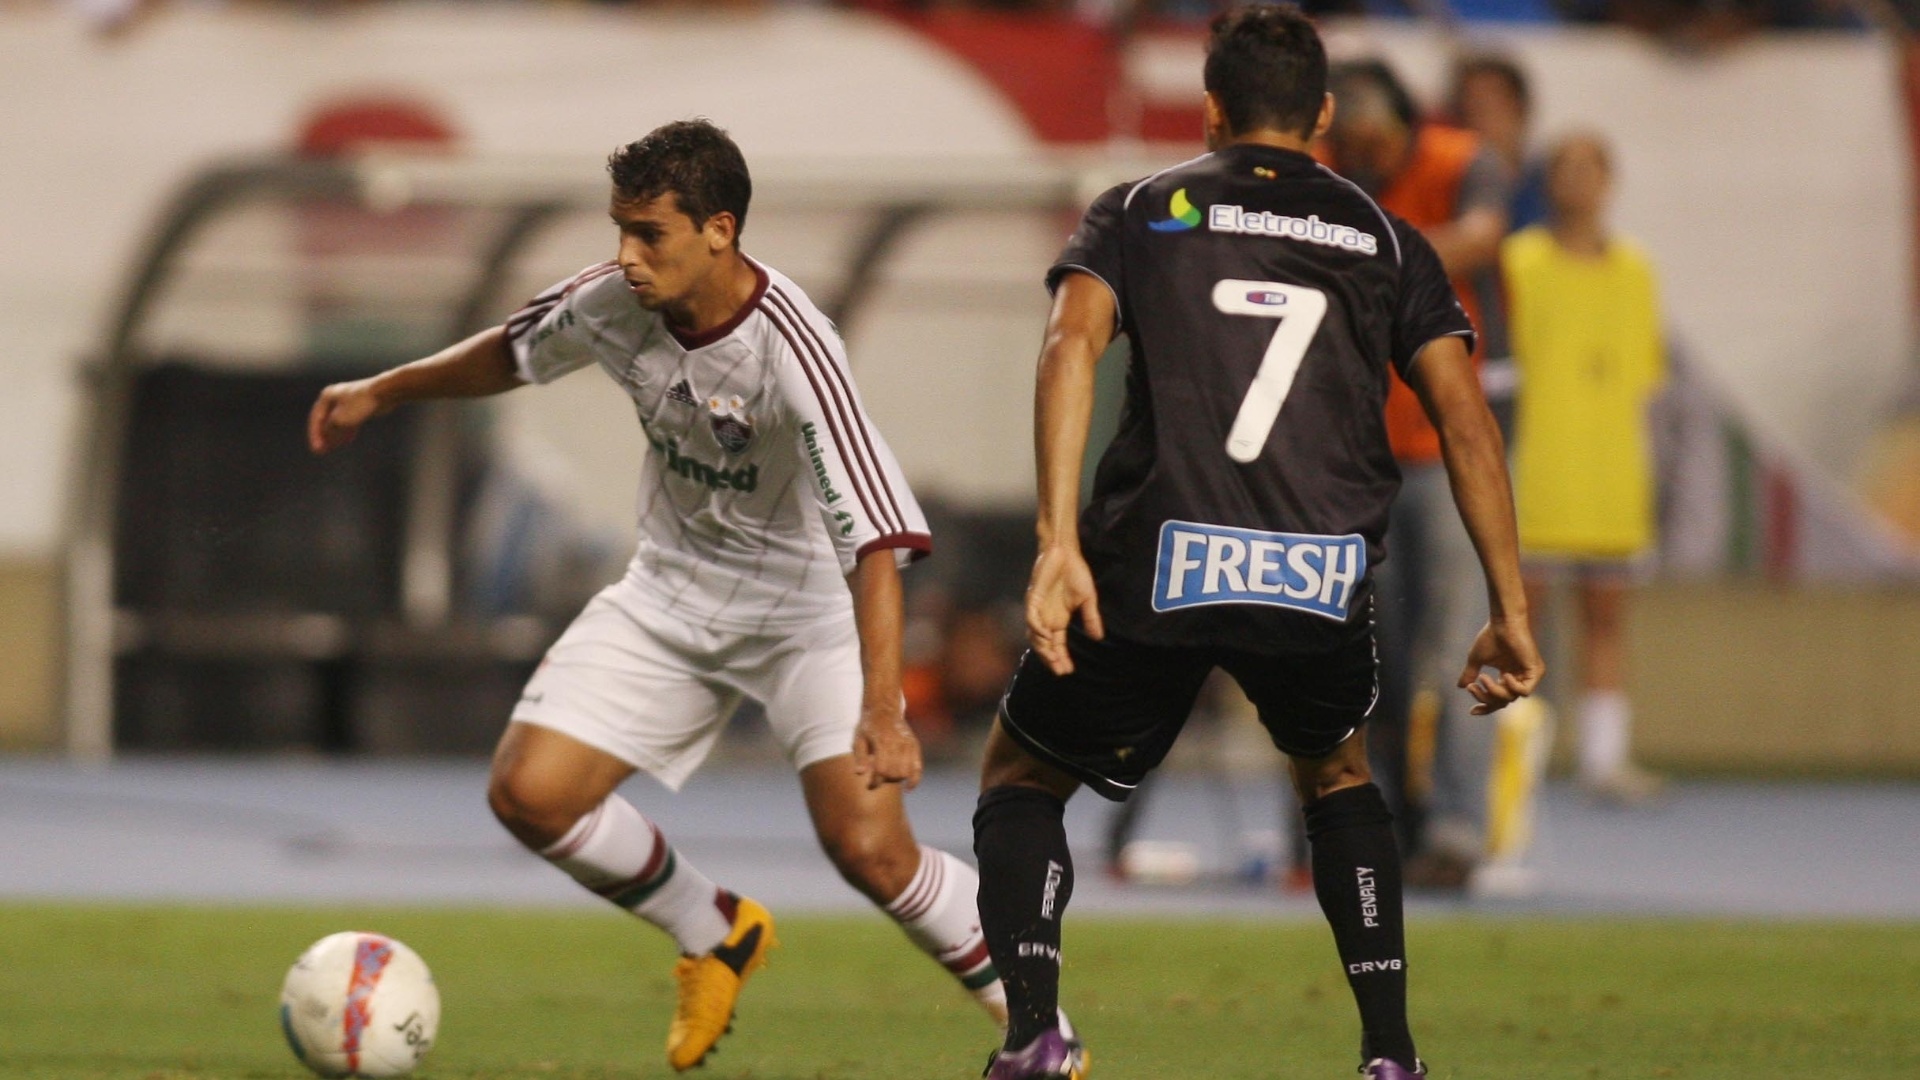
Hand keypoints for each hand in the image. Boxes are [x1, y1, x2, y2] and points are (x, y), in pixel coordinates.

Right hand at [307, 377, 390, 453]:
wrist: (384, 393)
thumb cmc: (360, 403)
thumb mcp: (340, 419)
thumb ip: (329, 429)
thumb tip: (324, 436)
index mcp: (327, 396)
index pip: (316, 418)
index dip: (315, 435)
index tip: (317, 449)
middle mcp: (335, 397)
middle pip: (326, 420)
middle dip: (324, 436)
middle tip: (321, 450)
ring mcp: (348, 402)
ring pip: (338, 422)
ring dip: (334, 436)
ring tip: (332, 448)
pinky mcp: (360, 407)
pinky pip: (349, 421)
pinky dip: (346, 432)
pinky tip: (347, 441)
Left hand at [851, 701, 921, 790]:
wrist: (884, 708)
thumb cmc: (868, 726)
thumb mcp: (859, 739)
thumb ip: (860, 757)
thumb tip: (860, 774)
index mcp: (882, 742)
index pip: (881, 770)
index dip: (875, 782)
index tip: (869, 786)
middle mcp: (897, 743)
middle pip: (894, 773)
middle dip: (884, 780)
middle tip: (877, 777)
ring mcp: (908, 744)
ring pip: (905, 773)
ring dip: (896, 779)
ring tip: (888, 775)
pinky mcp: (914, 745)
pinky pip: (918, 768)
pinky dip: (914, 780)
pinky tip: (908, 788)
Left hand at [1025, 545, 1102, 675]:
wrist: (1065, 553)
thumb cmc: (1075, 573)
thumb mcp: (1087, 599)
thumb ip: (1091, 618)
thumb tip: (1098, 637)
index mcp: (1058, 618)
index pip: (1057, 644)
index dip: (1061, 658)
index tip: (1068, 671)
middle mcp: (1046, 617)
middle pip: (1045, 644)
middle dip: (1051, 659)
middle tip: (1060, 671)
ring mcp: (1038, 608)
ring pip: (1035, 635)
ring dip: (1043, 648)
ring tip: (1053, 659)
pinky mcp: (1034, 598)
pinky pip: (1031, 618)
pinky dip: (1037, 629)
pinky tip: (1046, 638)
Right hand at [1457, 615, 1545, 714]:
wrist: (1503, 623)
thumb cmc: (1490, 636)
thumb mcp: (1476, 659)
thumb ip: (1470, 674)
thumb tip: (1460, 687)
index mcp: (1507, 676)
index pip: (1498, 700)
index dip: (1485, 706)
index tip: (1471, 711)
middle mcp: (1519, 678)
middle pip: (1502, 702)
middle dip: (1486, 698)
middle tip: (1473, 687)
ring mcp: (1528, 676)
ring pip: (1511, 698)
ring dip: (1494, 691)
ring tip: (1483, 678)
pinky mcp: (1535, 672)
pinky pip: (1524, 691)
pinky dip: (1512, 687)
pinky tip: (1504, 675)